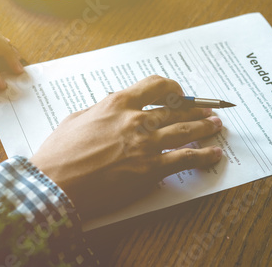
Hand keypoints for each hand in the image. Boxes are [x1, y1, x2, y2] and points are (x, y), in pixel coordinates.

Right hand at [31, 76, 222, 218]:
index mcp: (118, 103)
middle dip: (195, 109)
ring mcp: (146, 144)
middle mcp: (136, 119)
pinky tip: (214, 154)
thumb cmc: (59, 154)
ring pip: (186, 130)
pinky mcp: (151, 169)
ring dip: (205, 127)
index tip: (179, 93)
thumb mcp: (77, 119)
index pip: (155, 86)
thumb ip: (101, 111)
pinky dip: (204, 156)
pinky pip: (186, 158)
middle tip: (208, 111)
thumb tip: (113, 109)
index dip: (172, 88)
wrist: (55, 185)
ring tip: (217, 125)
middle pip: (176, 109)